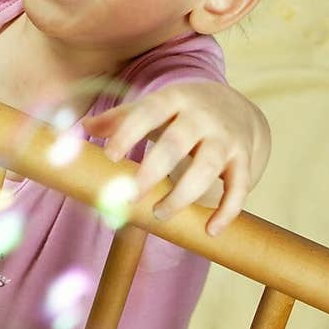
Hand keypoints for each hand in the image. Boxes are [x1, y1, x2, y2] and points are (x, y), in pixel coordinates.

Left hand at [81, 80, 270, 236]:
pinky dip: (227, 210)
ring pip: (208, 166)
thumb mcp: (156, 106)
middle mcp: (202, 116)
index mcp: (175, 98)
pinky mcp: (243, 159)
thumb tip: (85, 126)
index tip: (110, 156)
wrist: (237, 107)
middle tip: (129, 197)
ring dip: (184, 194)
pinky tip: (210, 230)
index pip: (149, 111)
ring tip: (159, 214)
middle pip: (177, 142)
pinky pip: (239, 186)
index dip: (129, 132)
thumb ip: (122, 117)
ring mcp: (226, 137)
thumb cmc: (183, 111)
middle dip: (152, 170)